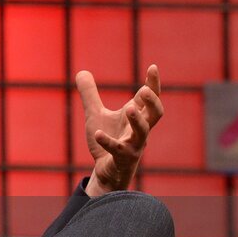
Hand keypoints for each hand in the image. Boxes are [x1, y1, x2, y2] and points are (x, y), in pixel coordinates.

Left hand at [77, 64, 163, 196]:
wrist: (104, 170)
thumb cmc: (106, 140)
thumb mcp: (95, 113)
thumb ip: (90, 94)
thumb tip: (81, 71)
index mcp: (136, 116)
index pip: (149, 98)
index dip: (153, 84)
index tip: (153, 67)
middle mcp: (139, 130)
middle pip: (156, 114)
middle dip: (153, 102)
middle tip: (144, 90)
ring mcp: (133, 145)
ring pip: (143, 133)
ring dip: (138, 120)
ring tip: (130, 108)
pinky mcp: (123, 159)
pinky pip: (118, 150)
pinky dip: (108, 141)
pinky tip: (98, 133)